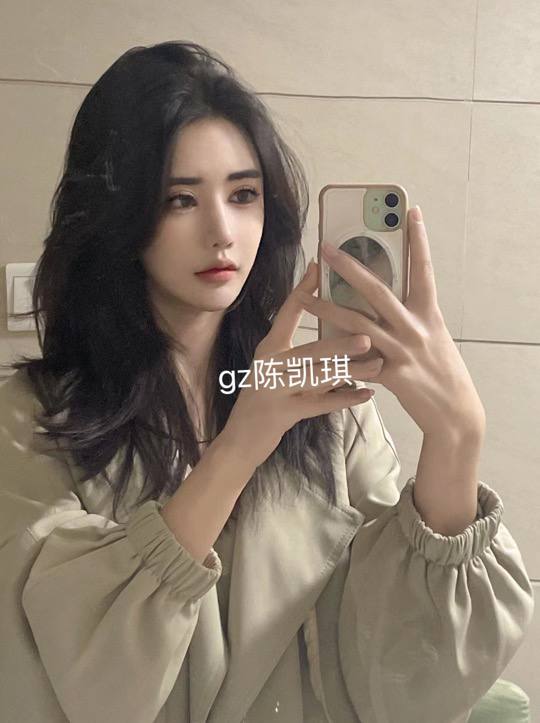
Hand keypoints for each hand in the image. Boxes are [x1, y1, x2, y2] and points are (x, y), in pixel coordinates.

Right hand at [221, 263, 384, 466]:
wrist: (240, 438)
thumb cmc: (264, 397)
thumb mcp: (276, 369)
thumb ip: (302, 352)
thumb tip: (337, 328)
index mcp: (268, 348)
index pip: (286, 313)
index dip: (303, 290)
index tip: (320, 268)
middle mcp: (270, 365)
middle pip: (309, 350)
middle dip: (340, 343)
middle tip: (368, 335)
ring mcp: (276, 390)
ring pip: (318, 377)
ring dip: (351, 371)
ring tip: (377, 364)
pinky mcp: (284, 413)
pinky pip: (320, 405)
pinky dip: (345, 400)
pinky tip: (367, 394)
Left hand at [298, 206, 485, 438]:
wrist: (456, 414)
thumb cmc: (443, 371)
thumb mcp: (435, 336)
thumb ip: (412, 317)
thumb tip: (387, 298)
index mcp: (429, 314)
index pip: (423, 270)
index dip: (418, 240)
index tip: (411, 211)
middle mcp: (417, 328)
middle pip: (379, 290)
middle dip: (350, 266)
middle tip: (327, 246)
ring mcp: (403, 351)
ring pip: (357, 323)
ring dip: (327, 307)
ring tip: (303, 295)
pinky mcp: (391, 376)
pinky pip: (356, 361)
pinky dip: (336, 353)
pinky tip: (314, 346)